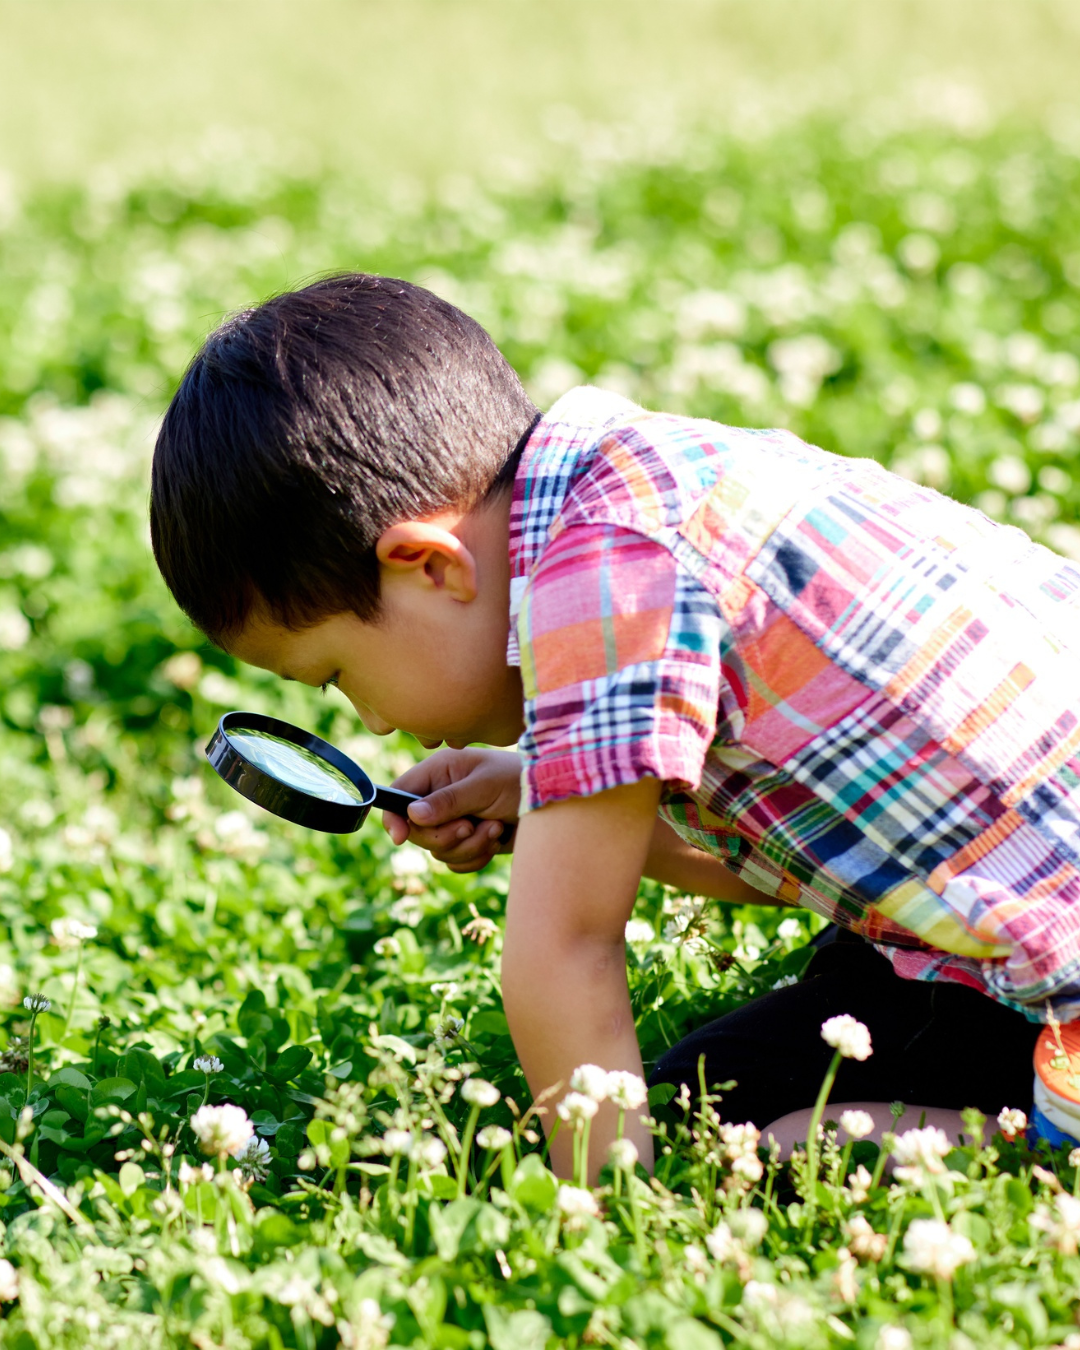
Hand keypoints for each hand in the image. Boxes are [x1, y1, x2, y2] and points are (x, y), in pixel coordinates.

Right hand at [380, 747, 521, 871]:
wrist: (554, 804)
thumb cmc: (521, 782)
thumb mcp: (484, 786)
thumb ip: (449, 800)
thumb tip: (412, 814)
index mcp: (440, 772)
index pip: (399, 794)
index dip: (394, 817)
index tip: (401, 837)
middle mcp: (441, 796)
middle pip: (417, 830)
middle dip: (445, 835)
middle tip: (470, 826)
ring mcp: (454, 820)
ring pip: (438, 850)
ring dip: (468, 846)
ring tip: (494, 827)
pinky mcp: (468, 841)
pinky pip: (456, 862)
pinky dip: (476, 857)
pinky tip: (496, 838)